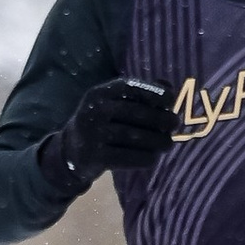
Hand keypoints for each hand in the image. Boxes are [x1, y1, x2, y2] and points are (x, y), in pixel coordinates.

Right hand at [49, 78, 176, 185]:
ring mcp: (94, 134)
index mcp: (99, 93)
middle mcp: (95, 111)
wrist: (70, 152)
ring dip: (156, 141)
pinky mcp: (96, 157)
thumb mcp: (111, 104)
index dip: (152, 92)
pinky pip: (128, 157)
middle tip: (174, 125)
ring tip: (167, 144)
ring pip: (134, 137)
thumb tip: (168, 86)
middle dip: (160, 119)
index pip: (129, 87)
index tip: (170, 99)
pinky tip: (153, 158)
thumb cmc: (100, 124)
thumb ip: (138, 94)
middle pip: (135, 113)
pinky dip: (145, 158)